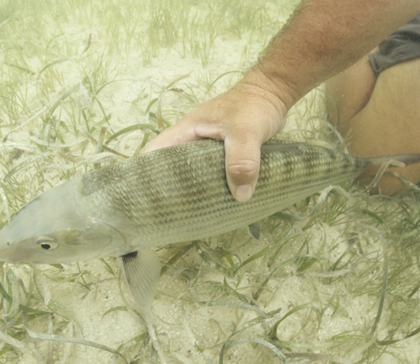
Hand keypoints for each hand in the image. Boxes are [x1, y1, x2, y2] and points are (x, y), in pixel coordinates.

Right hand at [144, 78, 287, 200]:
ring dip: (193, 190)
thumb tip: (240, 195)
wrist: (274, 93)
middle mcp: (192, 141)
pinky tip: (217, 203)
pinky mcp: (224, 155)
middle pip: (171, 168)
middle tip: (168, 214)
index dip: (145, 174)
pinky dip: (212, 188)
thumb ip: (241, 161)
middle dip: (168, 188)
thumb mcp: (245, 131)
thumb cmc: (253, 105)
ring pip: (193, 173)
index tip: (144, 198)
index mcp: (186, 132)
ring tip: (190, 215)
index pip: (155, 153)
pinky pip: (212, 175)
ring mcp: (207, 149)